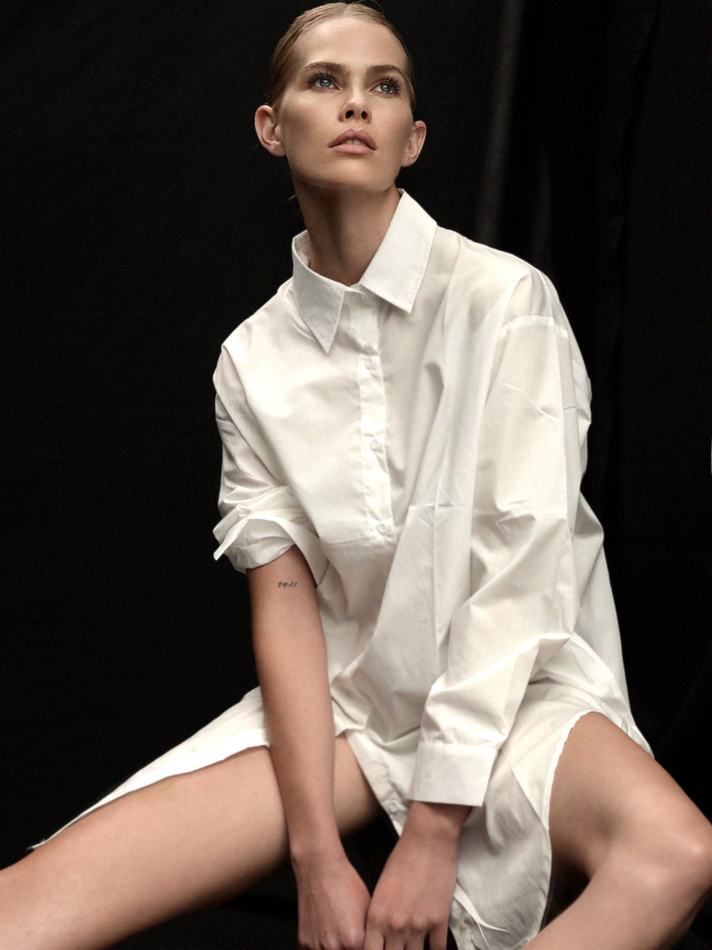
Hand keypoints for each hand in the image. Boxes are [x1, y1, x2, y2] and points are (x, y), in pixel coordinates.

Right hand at [294, 846, 370, 949]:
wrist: (320, 869)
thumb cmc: (346, 885)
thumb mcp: (368, 911)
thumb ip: (370, 936)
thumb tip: (373, 944)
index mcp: (354, 941)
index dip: (367, 948)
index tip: (363, 942)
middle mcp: (333, 948)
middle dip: (350, 949)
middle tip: (350, 938)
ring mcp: (316, 946)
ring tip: (338, 935)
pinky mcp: (303, 942)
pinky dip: (321, 949)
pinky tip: (326, 935)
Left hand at [364, 802, 465, 949]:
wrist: (428, 839)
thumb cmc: (402, 859)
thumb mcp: (381, 889)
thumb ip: (378, 917)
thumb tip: (380, 938)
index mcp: (376, 916)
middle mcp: (395, 925)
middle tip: (398, 948)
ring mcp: (418, 925)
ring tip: (414, 947)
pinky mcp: (439, 921)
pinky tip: (432, 947)